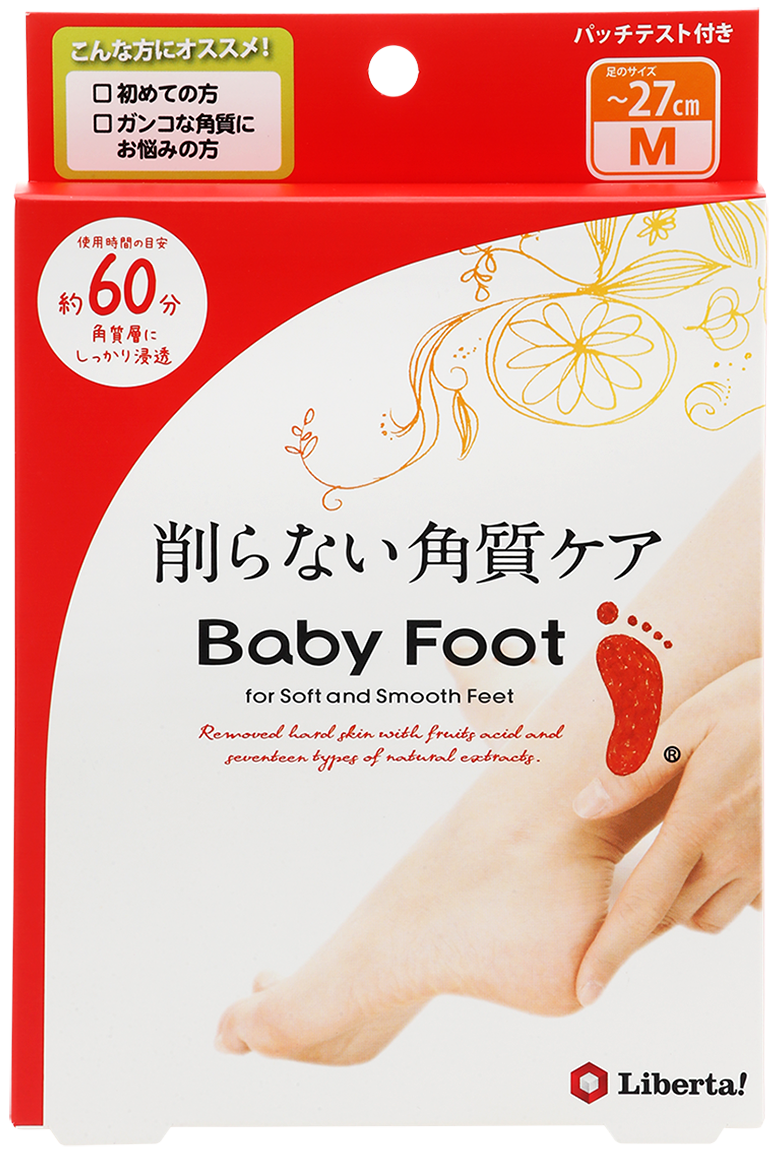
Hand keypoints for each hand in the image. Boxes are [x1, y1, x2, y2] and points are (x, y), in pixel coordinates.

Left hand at [573, 659, 761, 1005]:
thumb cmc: (751, 709)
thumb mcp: (688, 721)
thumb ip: (635, 769)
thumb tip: (584, 805)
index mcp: (696, 823)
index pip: (644, 906)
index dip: (611, 951)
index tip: (585, 988)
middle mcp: (733, 854)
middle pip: (674, 914)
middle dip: (645, 913)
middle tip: (626, 889)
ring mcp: (764, 861)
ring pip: (711, 913)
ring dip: (685, 902)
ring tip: (673, 857)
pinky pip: (747, 899)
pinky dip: (725, 890)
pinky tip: (717, 850)